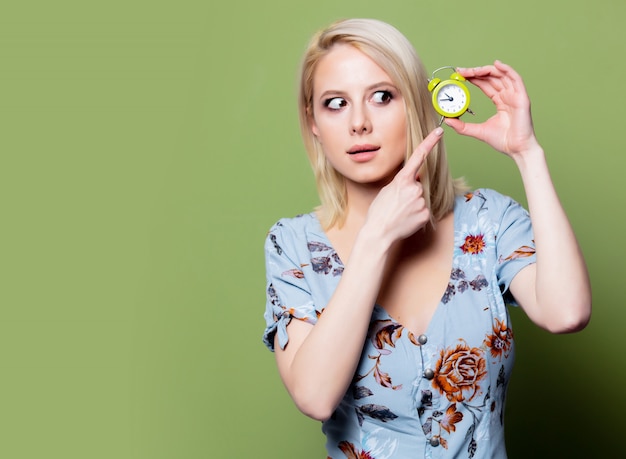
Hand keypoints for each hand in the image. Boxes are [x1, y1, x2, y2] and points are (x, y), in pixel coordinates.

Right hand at [364, 127, 443, 242]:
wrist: (379, 232)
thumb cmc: (379, 212)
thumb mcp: (387, 190)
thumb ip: (402, 183)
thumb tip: (413, 182)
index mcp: (402, 180)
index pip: (418, 157)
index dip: (430, 142)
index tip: (439, 132)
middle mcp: (414, 188)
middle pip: (419, 185)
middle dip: (411, 192)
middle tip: (398, 203)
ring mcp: (421, 202)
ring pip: (421, 198)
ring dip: (413, 204)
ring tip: (400, 213)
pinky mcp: (425, 214)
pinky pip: (424, 210)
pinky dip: (416, 214)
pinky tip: (406, 219)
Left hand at [444, 61, 539, 158]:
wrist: (516, 149)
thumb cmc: (503, 141)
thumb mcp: (478, 131)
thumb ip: (463, 126)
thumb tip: (447, 121)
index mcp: (500, 101)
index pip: (485, 84)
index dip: (473, 78)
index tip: (460, 75)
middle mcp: (508, 96)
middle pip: (491, 78)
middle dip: (476, 73)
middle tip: (461, 71)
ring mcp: (515, 95)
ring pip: (501, 76)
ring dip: (486, 70)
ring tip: (472, 70)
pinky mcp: (522, 98)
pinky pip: (516, 79)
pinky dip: (507, 70)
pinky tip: (496, 64)